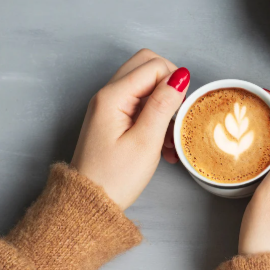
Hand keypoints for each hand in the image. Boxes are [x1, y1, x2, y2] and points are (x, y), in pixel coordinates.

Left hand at [71, 49, 189, 208]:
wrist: (89, 204)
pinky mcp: (114, 118)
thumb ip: (163, 104)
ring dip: (164, 103)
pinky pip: (140, 103)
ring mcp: (109, 106)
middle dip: (169, 85)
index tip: (179, 110)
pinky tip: (163, 143)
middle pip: (147, 66)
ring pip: (145, 84)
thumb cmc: (114, 178)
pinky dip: (155, 115)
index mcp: (113, 96)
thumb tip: (180, 76)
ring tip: (170, 135)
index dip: (174, 82)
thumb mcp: (146, 141)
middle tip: (178, 113)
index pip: (153, 65)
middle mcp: (108, 95)